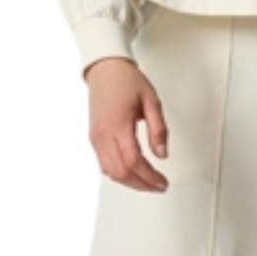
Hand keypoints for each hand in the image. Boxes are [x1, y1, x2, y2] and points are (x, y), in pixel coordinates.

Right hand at [83, 56, 169, 191]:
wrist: (105, 69)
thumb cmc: (126, 80)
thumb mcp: (152, 101)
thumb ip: (159, 129)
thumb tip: (162, 154)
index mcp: (119, 124)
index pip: (133, 161)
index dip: (149, 177)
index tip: (162, 182)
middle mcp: (103, 134)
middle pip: (120, 172)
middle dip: (141, 184)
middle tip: (158, 186)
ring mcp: (96, 137)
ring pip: (110, 172)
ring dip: (130, 181)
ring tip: (148, 182)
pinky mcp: (93, 138)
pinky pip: (104, 164)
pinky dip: (119, 173)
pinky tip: (132, 172)